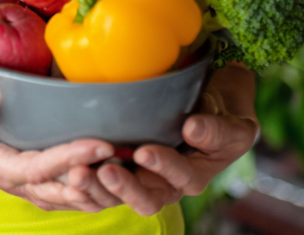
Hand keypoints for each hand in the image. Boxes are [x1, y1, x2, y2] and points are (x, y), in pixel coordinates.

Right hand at [0, 90, 119, 211]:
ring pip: (67, 195)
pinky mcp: (29, 173)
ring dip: (99, 187)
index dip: (70, 158)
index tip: (100, 144)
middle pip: (62, 189)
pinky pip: (64, 188)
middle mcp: (15, 180)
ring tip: (131, 169)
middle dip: (97, 178)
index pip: (39, 167)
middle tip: (130, 160)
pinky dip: (89, 186)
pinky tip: (110, 173)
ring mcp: (23, 181)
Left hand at [90, 65, 259, 215]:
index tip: (145, 151)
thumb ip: (218, 130)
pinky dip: (88, 177)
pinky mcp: (123, 167)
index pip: (180, 178)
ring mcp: (143, 177)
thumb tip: (193, 129)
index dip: (163, 167)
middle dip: (124, 187)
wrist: (209, 107)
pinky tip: (69, 165)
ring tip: (78, 173)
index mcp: (195, 175)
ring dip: (98, 187)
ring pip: (120, 194)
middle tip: (105, 170)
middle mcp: (167, 183)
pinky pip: (104, 179)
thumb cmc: (222, 115)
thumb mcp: (233, 124)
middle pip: (145, 196)